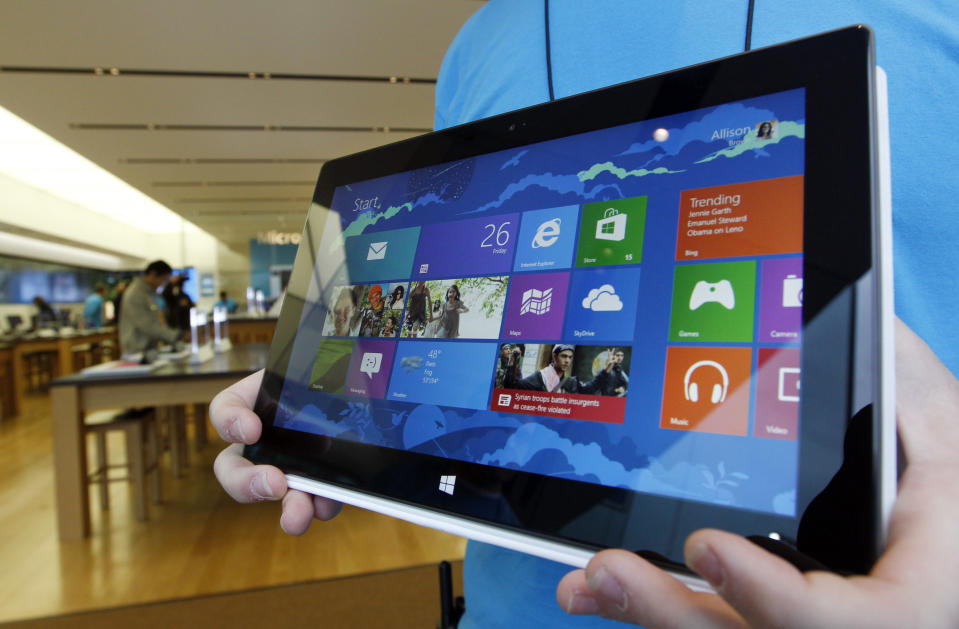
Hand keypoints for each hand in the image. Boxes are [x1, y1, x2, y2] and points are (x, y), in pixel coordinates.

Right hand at [210, 369, 341, 533]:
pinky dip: (319, 506)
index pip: (226, 409)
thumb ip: (319, 379)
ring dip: (286, 508)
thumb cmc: (339, 374)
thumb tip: (326, 410)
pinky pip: (312, 502)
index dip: (231, 421)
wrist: (366, 387)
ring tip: (298, 517)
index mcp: (259, 400)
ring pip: (271, 493)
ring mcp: (288, 464)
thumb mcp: (325, 370)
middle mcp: (263, 438)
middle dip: (246, 482)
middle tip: (274, 484)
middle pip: (232, 467)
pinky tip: (326, 505)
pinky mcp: (317, 483)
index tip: (251, 429)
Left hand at [557, 319, 958, 627]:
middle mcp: (850, 624)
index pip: (852, 621)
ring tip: (584, 581)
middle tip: (609, 569)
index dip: (772, 597)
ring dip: (646, 615)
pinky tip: (588, 587)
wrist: (938, 523)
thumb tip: (830, 311)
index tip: (705, 541)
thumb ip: (896, 378)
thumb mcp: (938, 419)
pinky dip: (646, 611)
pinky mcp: (757, 619)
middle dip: (675, 612)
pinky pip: (704, 625)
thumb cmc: (940, 471)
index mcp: (913, 594)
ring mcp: (795, 626)